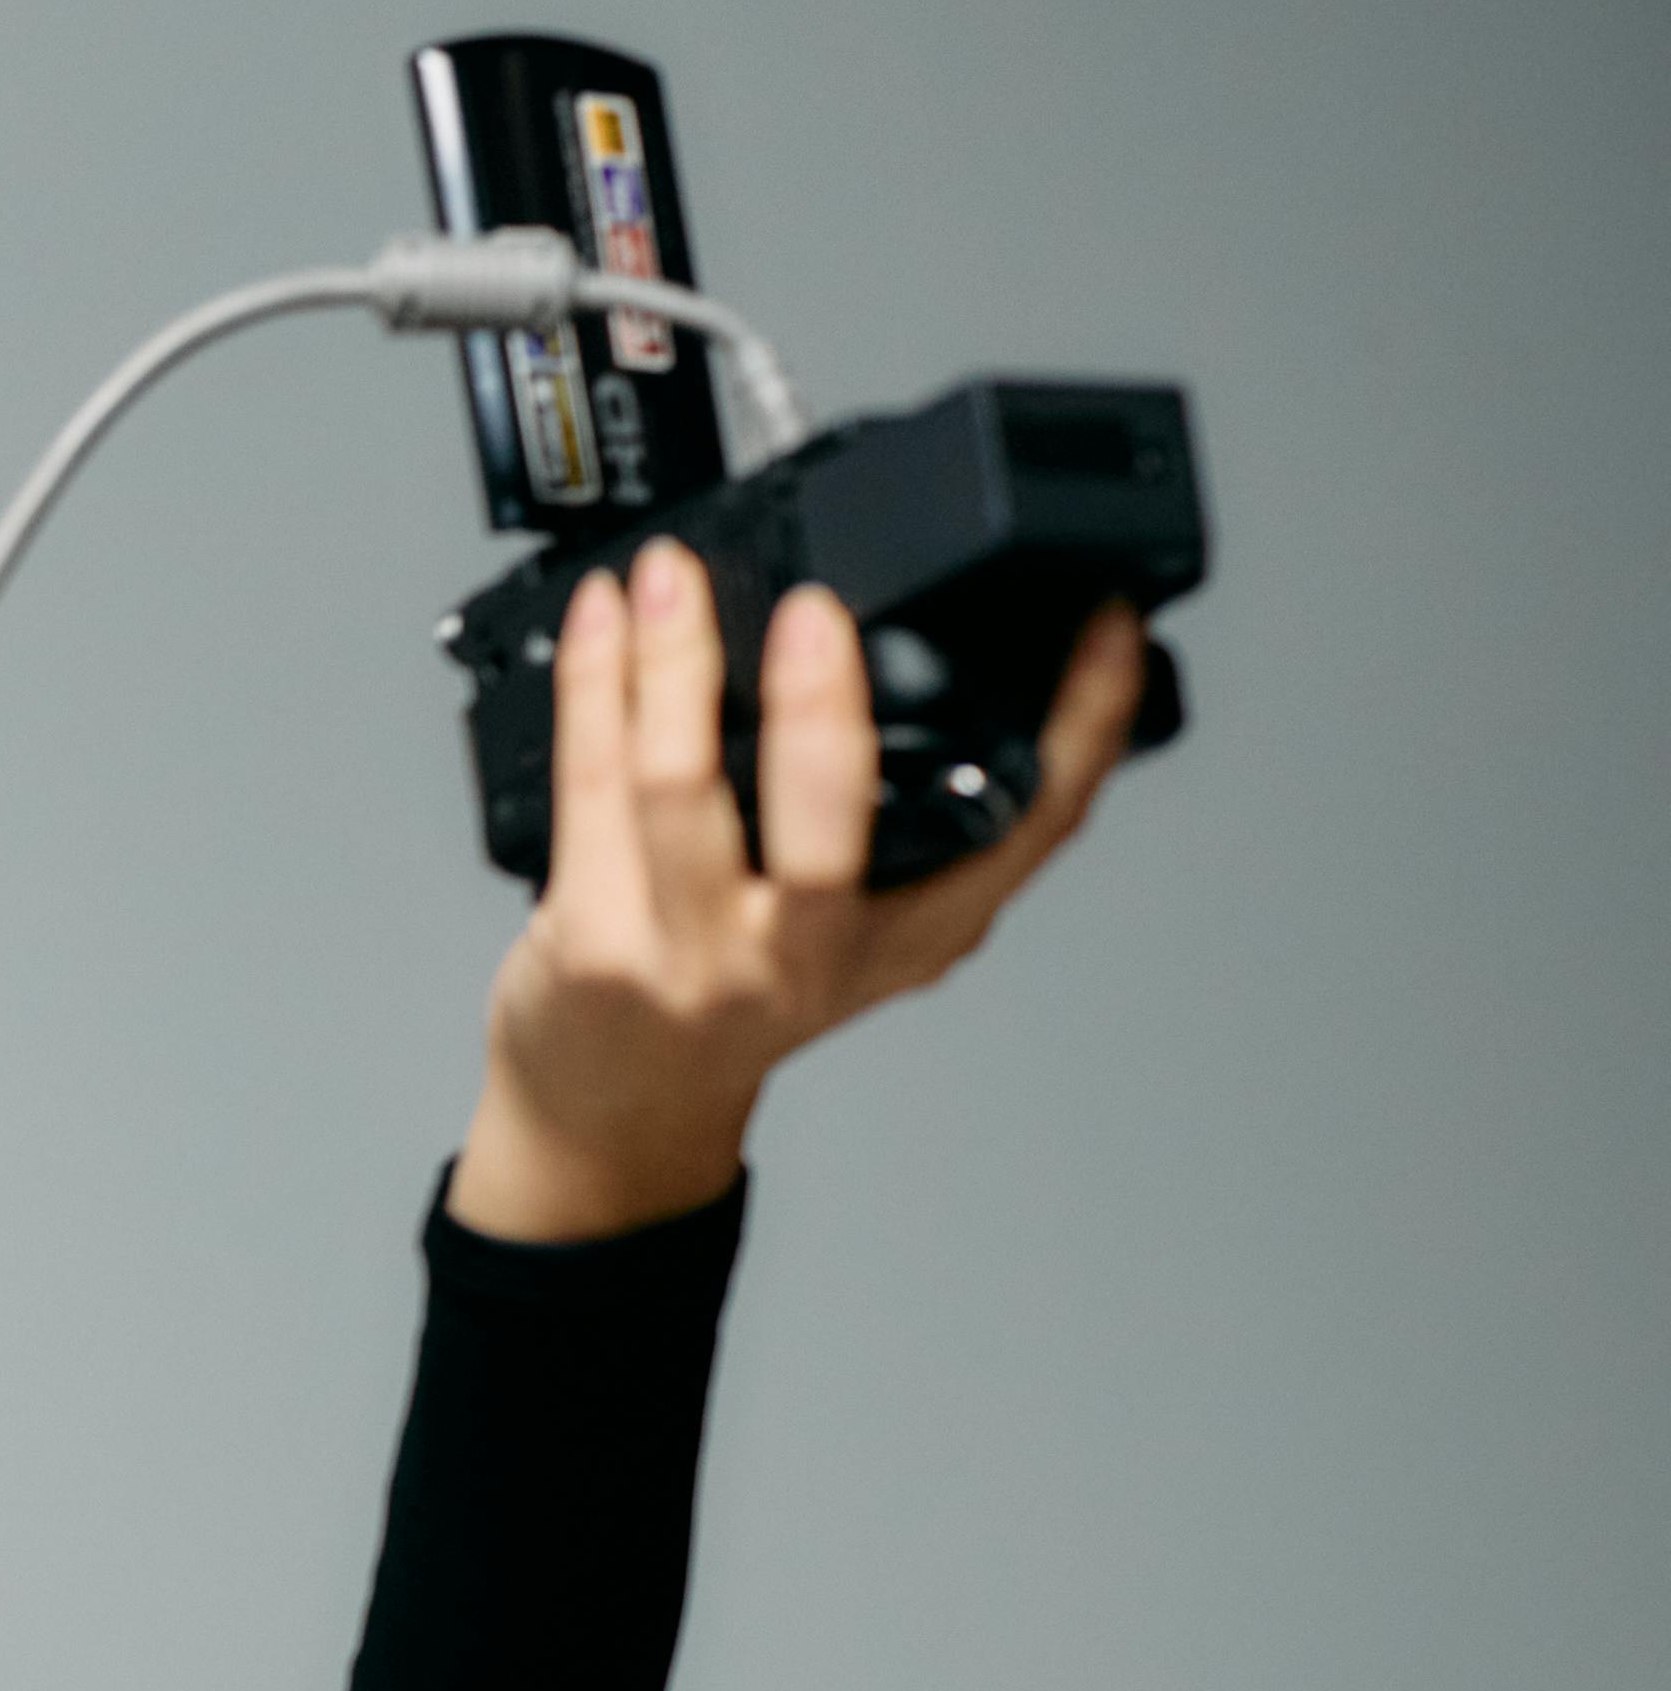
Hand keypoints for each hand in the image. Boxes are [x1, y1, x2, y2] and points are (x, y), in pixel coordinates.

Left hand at [449, 536, 1148, 1241]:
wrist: (613, 1116)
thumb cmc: (732, 1002)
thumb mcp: (866, 929)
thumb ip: (913, 831)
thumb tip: (963, 663)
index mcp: (917, 936)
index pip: (1032, 827)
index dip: (1087, 723)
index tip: (1104, 623)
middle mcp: (813, 956)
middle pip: (826, 818)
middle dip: (821, 703)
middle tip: (816, 606)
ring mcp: (695, 956)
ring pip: (678, 785)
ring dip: (670, 662)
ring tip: (671, 573)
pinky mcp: (592, 942)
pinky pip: (586, 784)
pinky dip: (589, 684)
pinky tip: (600, 618)